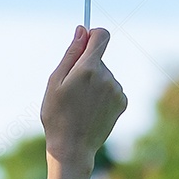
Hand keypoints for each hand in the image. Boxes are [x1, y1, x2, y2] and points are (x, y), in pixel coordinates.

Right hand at [40, 26, 126, 172]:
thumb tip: (82, 30)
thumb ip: (71, 53)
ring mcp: (117, 91)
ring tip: (80, 102)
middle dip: (86, 65)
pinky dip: (102, 92)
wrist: (72, 148)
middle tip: (71, 87)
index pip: (101, 36)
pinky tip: (91, 108)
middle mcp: (107, 77)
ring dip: (94, 81)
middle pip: (98, 57)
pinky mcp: (122, 102)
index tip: (83, 42)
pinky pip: (111, 87)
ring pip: (104, 73)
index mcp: (89, 69)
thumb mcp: (55, 80)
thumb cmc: (57, 113)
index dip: (92, 35)